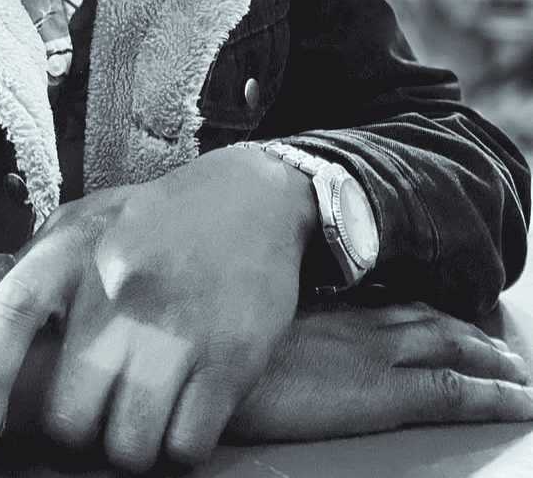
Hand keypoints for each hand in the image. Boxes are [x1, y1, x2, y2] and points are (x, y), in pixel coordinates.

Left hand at [0, 145, 317, 471]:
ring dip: (130, 444)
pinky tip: (182, 410)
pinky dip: (180, 445)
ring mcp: (175, 328)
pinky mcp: (229, 359)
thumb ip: (35, 273)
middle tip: (94, 407)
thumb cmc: (150, 221)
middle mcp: (117, 289)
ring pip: (127, 445)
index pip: (10, 315)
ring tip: (140, 410)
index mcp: (71, 251)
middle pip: (69, 414)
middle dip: (77, 427)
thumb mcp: (82, 222)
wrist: (249, 198)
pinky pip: (186, 447)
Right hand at [229, 301, 532, 440]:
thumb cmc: (207, 354)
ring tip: (515, 371)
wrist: (204, 371)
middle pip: (425, 321)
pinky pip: (454, 392)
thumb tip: (255, 329)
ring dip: (489, 357)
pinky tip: (517, 402)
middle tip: (498, 347)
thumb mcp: (233, 331)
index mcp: (319, 308)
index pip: (385, 303)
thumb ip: (258, 328)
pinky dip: (493, 395)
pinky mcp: (382, 395)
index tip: (443, 317)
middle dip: (466, 332)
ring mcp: (372, 356)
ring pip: (450, 348)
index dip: (422, 311)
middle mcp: (353, 323)